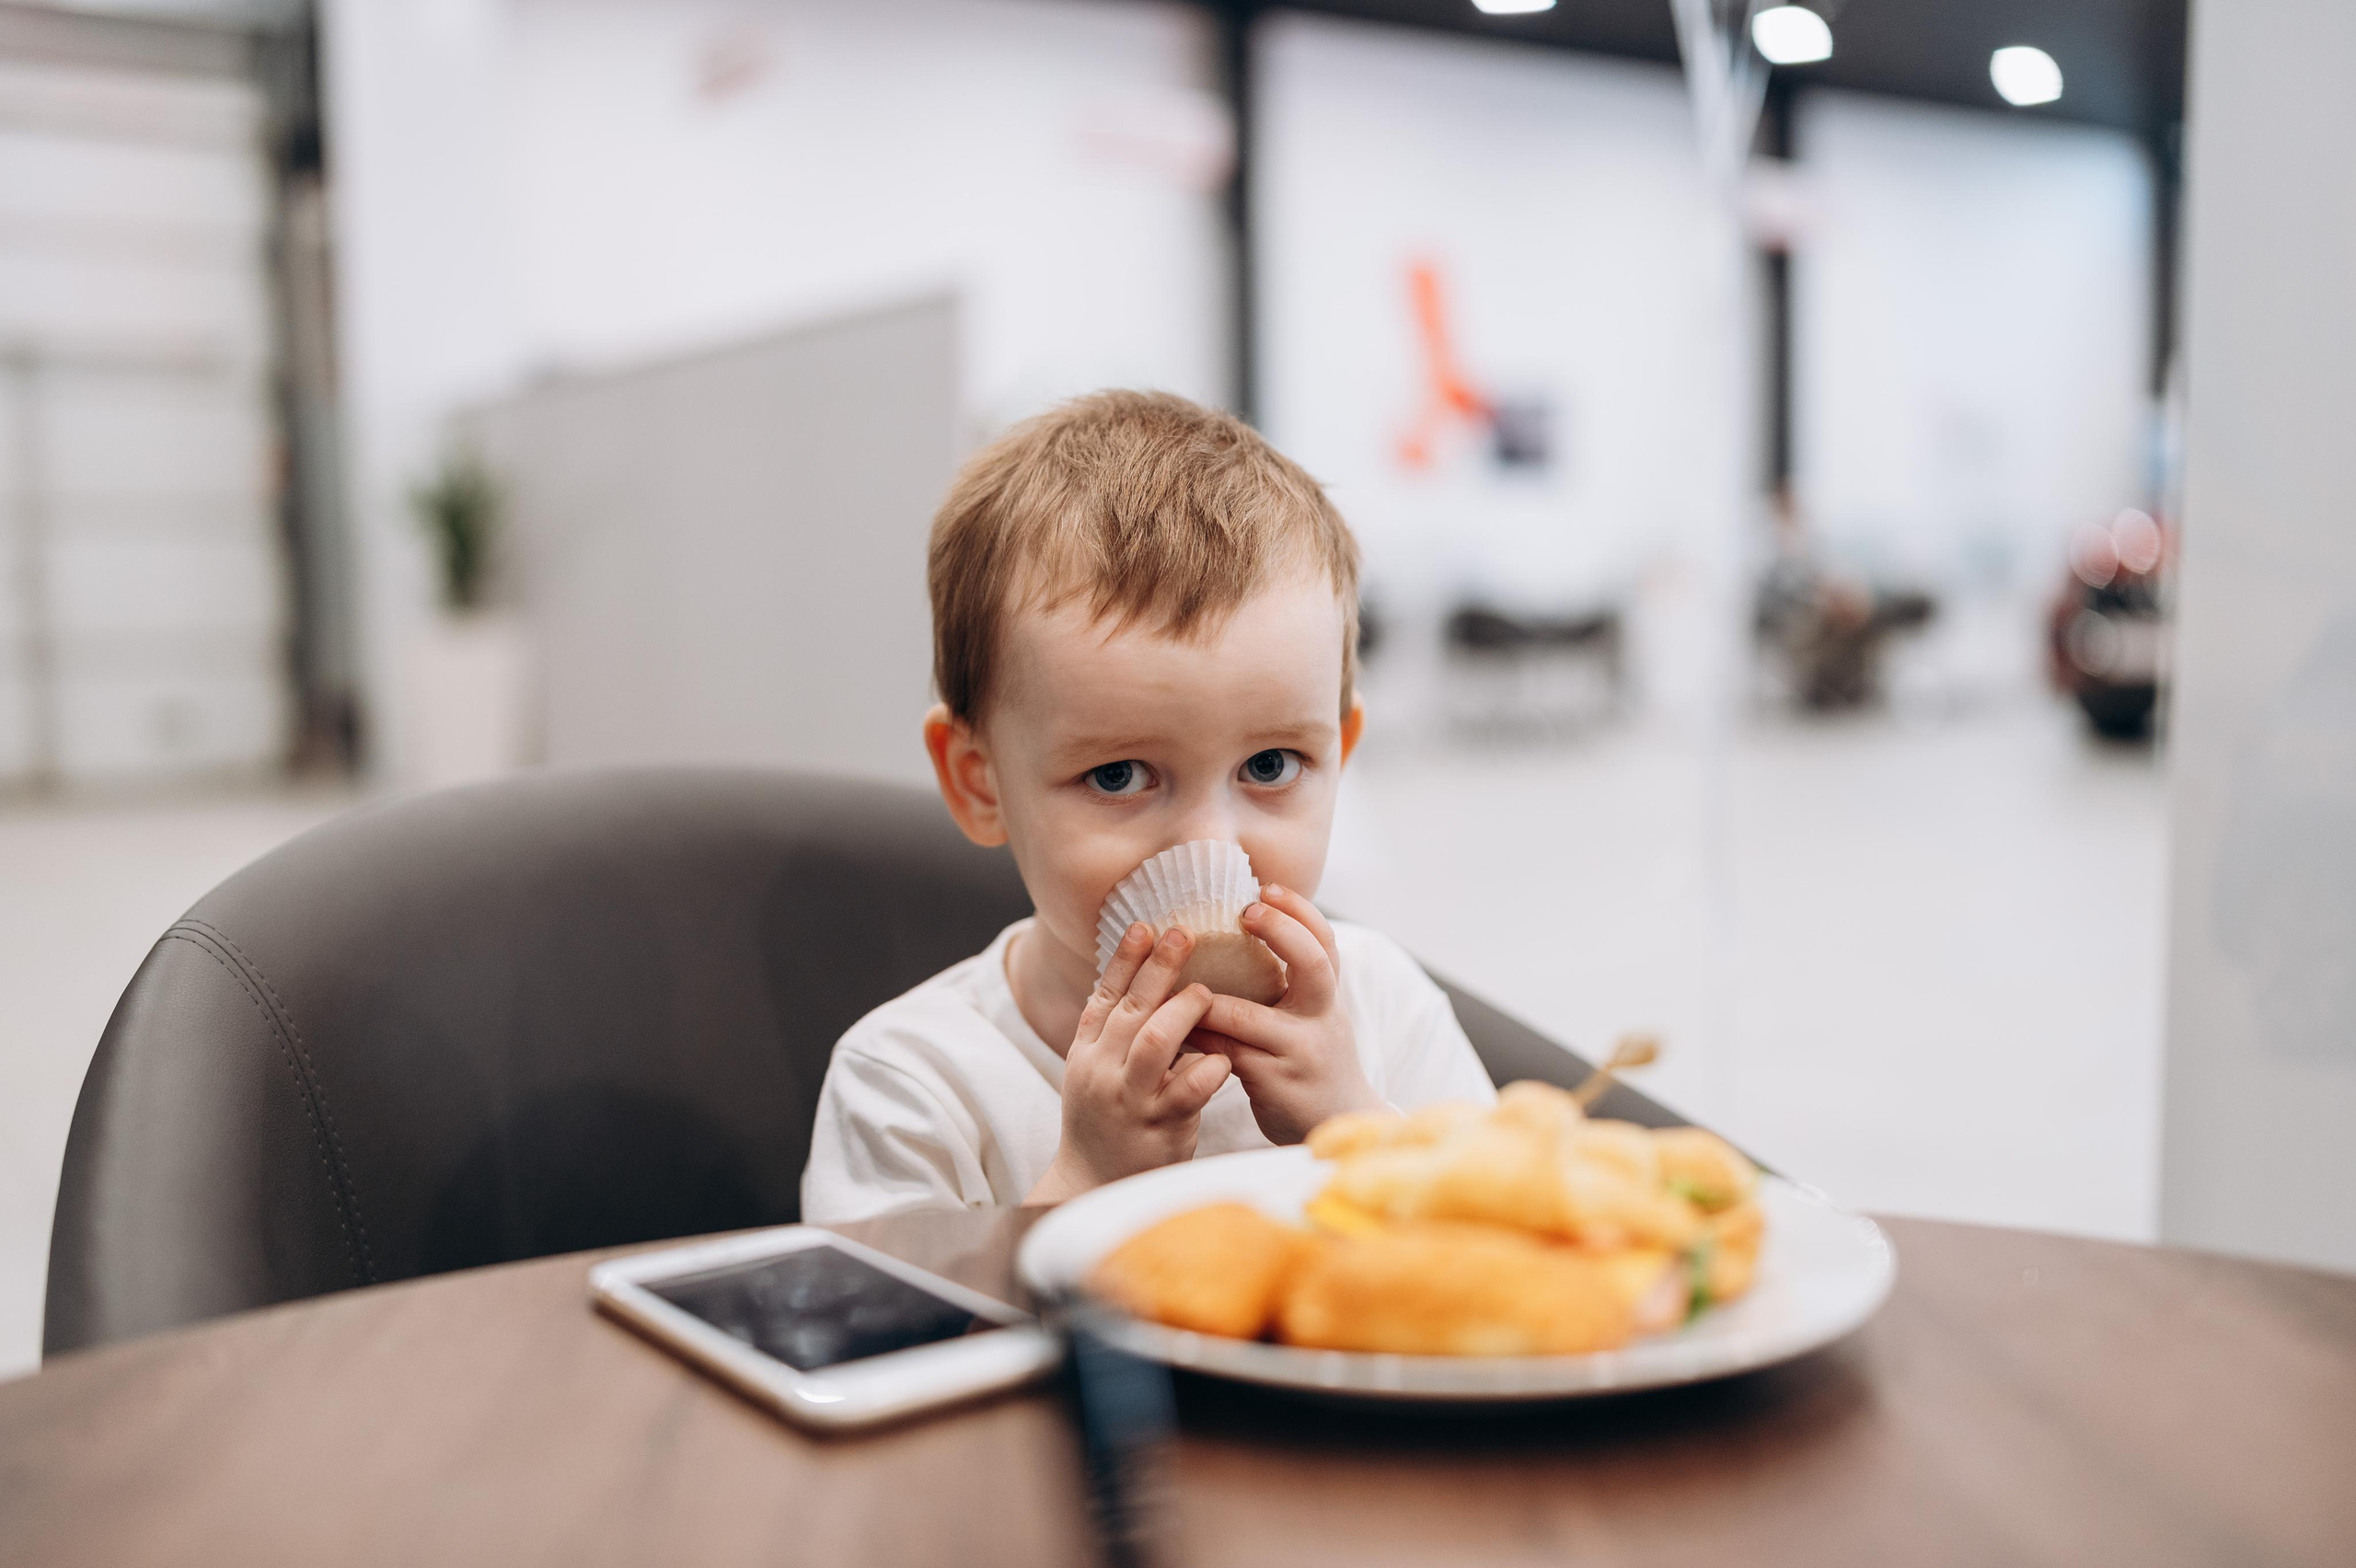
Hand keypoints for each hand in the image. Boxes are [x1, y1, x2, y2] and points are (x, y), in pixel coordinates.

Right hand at [1024, 924, 1232, 1204]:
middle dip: (1157, 969)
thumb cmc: (1106, 1121)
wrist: (1094, 1184)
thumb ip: (1115, 1033)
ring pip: (1154, 1043)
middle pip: (1129, 1009)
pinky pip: (1188, 1090)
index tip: (1144, 923)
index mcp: (1087, 1052)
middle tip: (1185, 933)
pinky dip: (1209, 1069)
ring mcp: (1130, 1100)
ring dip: (1183, 1012)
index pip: (1103, 995)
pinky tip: (1223, 1059)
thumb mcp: (1096, 1072)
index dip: (1124, 958)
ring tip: (1206, 993)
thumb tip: (1144, 981)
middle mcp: (1102, 1071)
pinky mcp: (1158, 1128)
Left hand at [1194, 886, 1382, 1144]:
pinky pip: (1224, 1054)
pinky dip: (1194, 1038)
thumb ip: (1292, 983)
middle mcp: (1323, 1020)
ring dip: (1205, 997)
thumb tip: (1245, 926)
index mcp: (1329, 997)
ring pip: (1247, 1016)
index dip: (1299, 912)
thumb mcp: (1314, 1017)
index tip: (1266, 888)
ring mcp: (1301, 1053)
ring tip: (1175, 978)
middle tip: (1245, 912)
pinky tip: (1171, 1028)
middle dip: (1280, 931)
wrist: (1336, 1125)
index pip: (1325, 942)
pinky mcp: (1275, 1085)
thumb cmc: (1312, 1061)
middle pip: (1312, 964)